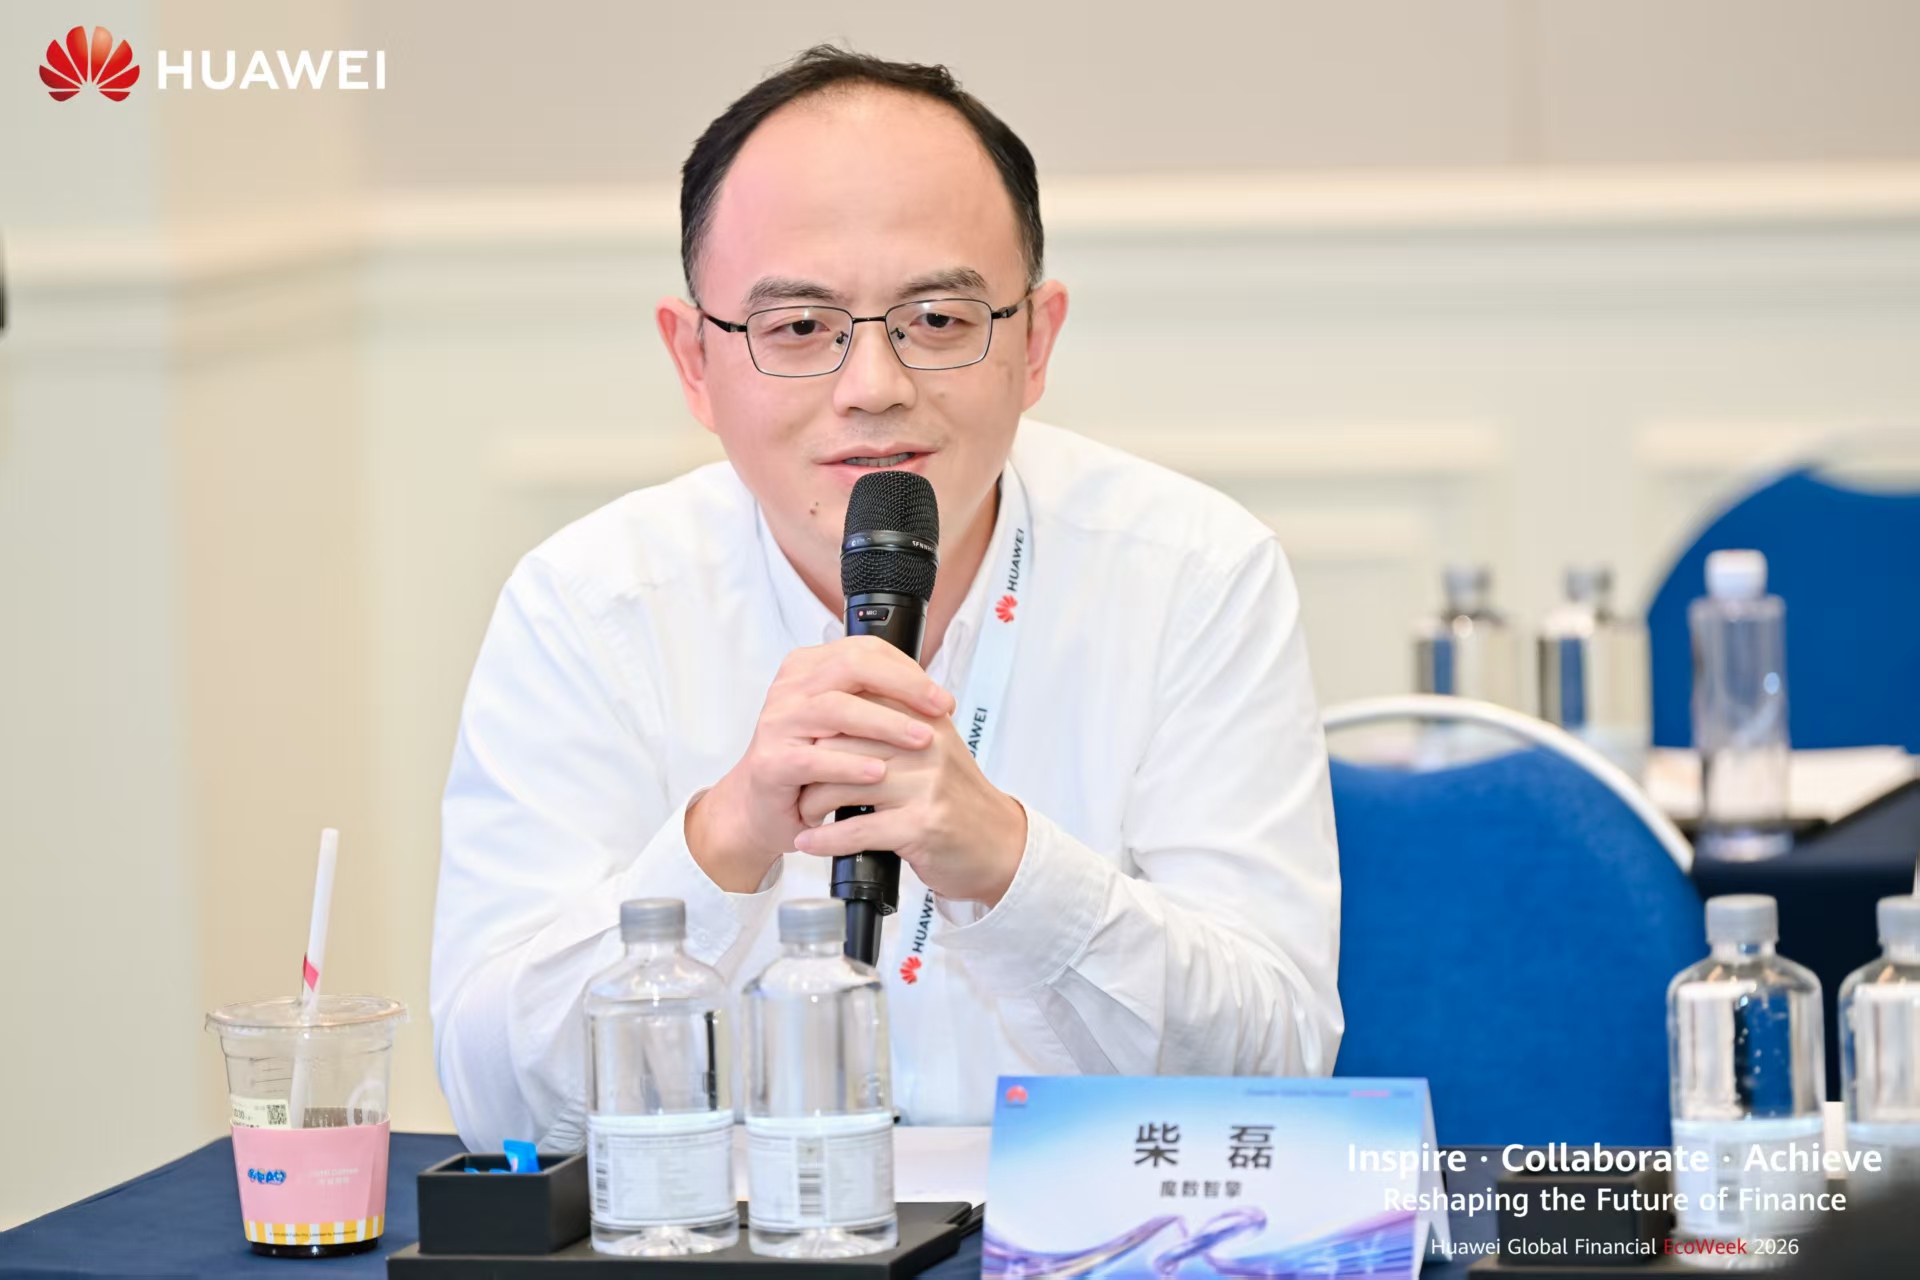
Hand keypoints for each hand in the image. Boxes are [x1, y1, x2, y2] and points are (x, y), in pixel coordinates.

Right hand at [686, 636, 954, 891]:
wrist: (764, 807)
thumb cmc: (812, 764)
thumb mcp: (846, 725)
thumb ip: (877, 702)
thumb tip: (935, 696)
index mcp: (809, 668)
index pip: (864, 650)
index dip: (908, 670)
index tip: (941, 697)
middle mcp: (790, 688)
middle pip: (851, 667)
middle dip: (903, 686)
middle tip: (939, 708)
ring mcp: (777, 723)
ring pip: (835, 709)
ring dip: (885, 723)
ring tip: (921, 740)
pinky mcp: (771, 762)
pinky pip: (814, 759)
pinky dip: (850, 765)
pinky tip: (880, 773)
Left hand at [791, 715, 1028, 907]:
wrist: (998, 846)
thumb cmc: (954, 800)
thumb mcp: (930, 750)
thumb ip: (892, 724)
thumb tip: (832, 706)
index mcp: (925, 720)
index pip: (858, 703)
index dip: (821, 725)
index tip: (801, 742)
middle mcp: (927, 746)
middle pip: (844, 741)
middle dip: (810, 764)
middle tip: (795, 781)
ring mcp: (926, 785)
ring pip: (845, 782)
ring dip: (813, 803)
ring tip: (803, 812)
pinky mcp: (922, 825)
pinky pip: (858, 829)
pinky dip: (826, 839)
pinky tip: (810, 842)